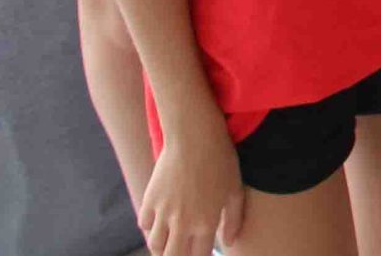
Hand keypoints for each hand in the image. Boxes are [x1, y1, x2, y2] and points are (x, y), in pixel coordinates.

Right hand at [139, 114, 243, 255]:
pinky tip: (159, 223)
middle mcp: (182, 223)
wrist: (194, 136)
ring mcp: (163, 212)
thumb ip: (233, 220)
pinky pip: (145, 225)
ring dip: (162, 248)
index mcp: (206, 223)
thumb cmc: (221, 160)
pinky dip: (151, 228)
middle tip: (182, 251)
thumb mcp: (235, 190)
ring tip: (169, 244)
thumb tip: (229, 243)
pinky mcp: (149, 200)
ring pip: (155, 246)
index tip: (200, 252)